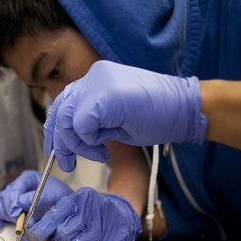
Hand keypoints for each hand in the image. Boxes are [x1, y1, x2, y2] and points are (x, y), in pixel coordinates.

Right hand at [0, 170, 72, 228]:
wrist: (65, 209)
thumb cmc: (60, 198)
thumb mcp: (53, 194)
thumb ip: (38, 197)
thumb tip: (21, 201)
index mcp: (27, 178)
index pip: (14, 188)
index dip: (14, 201)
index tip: (17, 212)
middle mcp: (16, 187)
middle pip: (4, 197)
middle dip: (10, 211)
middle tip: (19, 220)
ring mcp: (10, 199)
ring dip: (3, 215)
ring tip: (14, 223)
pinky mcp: (8, 210)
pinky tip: (0, 226)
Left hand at [20, 187, 141, 240]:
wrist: (122, 213)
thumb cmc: (93, 212)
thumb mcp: (74, 207)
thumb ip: (55, 218)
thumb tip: (31, 236)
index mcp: (76, 199)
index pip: (52, 217)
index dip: (40, 232)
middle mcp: (88, 208)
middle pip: (63, 234)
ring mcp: (102, 222)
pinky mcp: (113, 237)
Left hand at [44, 60, 205, 170]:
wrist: (187, 109)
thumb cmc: (156, 115)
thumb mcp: (115, 114)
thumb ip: (91, 117)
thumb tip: (68, 137)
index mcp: (95, 77)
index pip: (62, 101)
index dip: (54, 128)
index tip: (55, 149)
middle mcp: (93, 76)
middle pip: (59, 111)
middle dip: (61, 143)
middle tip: (68, 164)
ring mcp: (98, 83)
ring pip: (67, 120)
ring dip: (78, 144)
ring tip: (98, 153)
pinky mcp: (105, 98)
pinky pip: (81, 126)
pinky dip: (89, 143)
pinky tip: (105, 148)